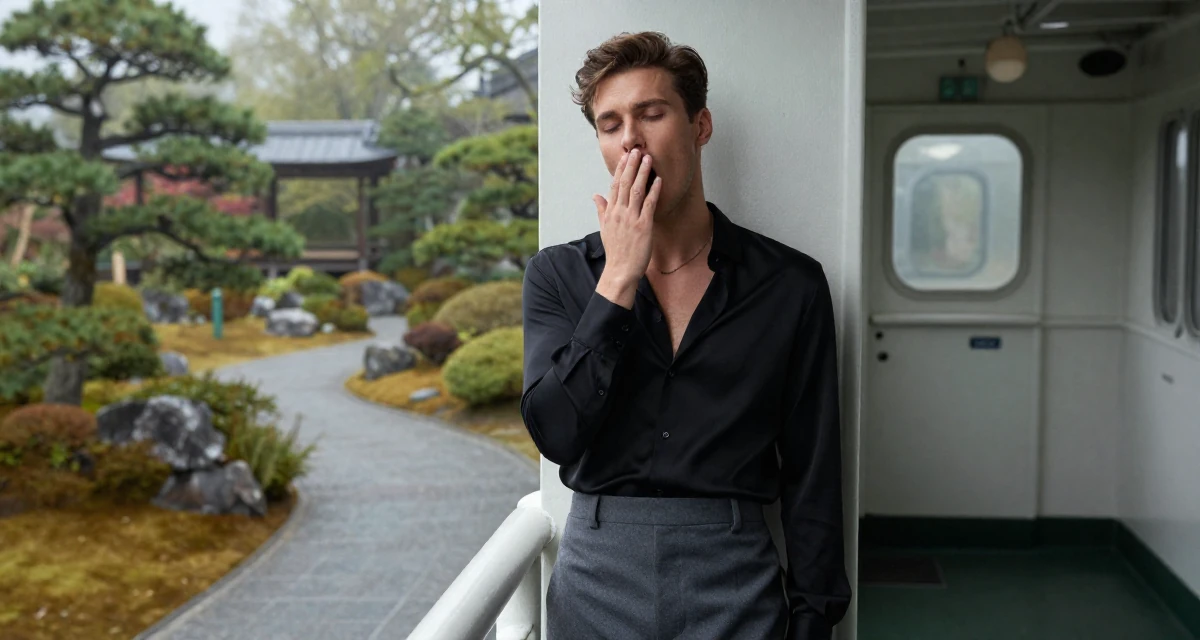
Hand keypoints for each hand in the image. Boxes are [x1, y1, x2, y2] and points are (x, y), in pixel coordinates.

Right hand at [594, 148, 661, 306]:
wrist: (620, 270)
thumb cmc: (615, 251)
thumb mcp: (604, 228)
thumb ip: (601, 209)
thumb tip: (595, 195)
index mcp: (610, 212)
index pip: (614, 185)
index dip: (620, 169)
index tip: (626, 156)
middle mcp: (619, 212)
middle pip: (624, 183)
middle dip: (631, 165)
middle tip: (637, 150)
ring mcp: (631, 218)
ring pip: (636, 190)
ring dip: (642, 173)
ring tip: (648, 159)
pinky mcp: (643, 226)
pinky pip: (649, 204)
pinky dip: (653, 191)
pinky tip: (658, 180)